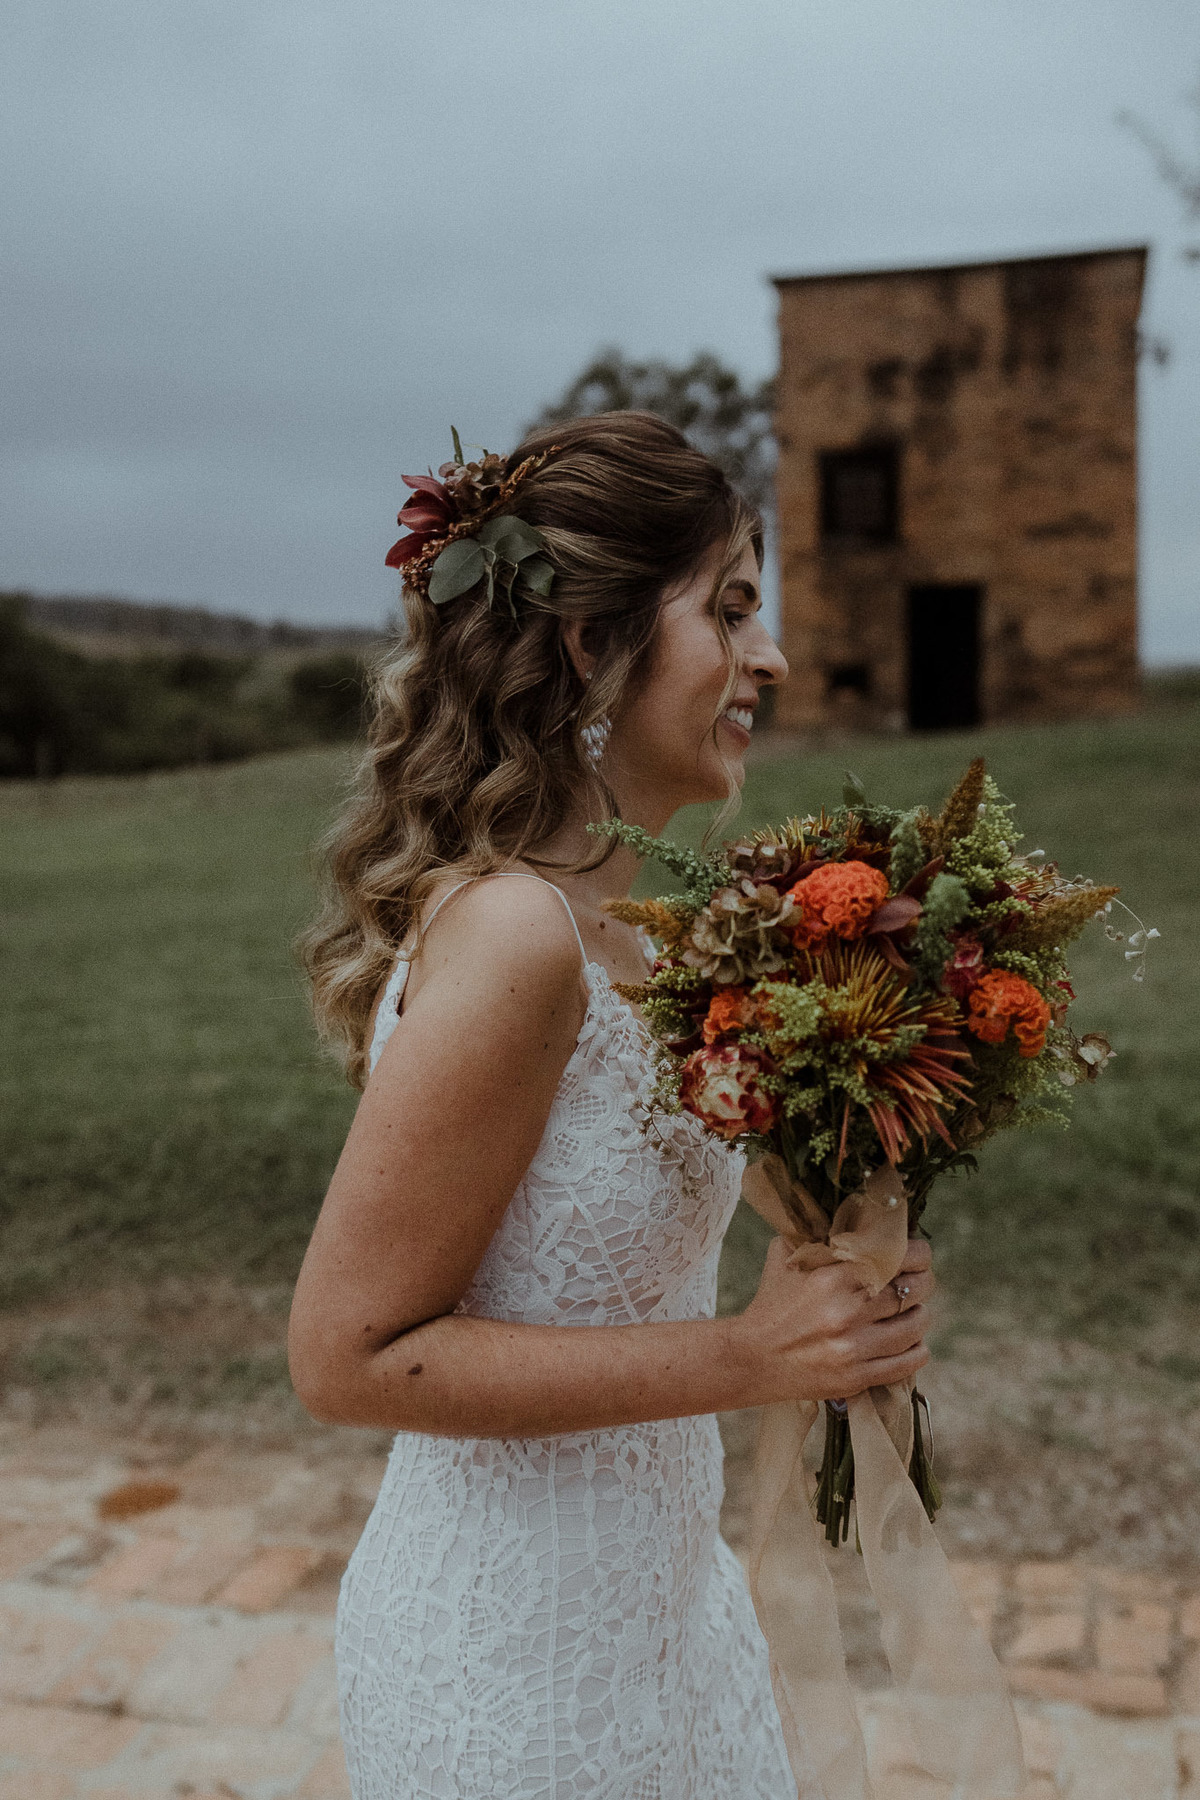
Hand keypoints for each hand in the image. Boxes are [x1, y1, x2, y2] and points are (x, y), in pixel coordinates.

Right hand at [730, 1236, 933, 1405]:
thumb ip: (817, 1235)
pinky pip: (906, 1363)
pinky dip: (917, 1350)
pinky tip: (913, 1342)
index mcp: (831, 1276)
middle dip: (923, 1282)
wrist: (749, 1358)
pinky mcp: (856, 1377)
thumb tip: (852, 1214)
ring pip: (915, 1327)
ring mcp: (853, 1348)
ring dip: (921, 1315)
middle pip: (912, 1290)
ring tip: (914, 1311)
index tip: (918, 1252)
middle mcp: (846, 1311)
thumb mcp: (786, 1257)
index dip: (917, 1253)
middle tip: (919, 1280)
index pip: (897, 1256)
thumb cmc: (771, 1303)